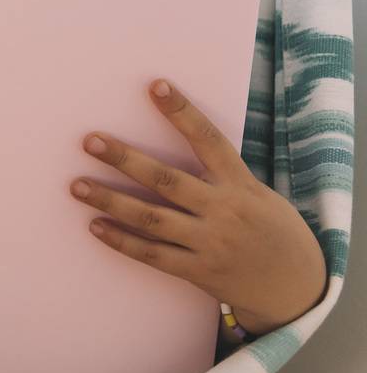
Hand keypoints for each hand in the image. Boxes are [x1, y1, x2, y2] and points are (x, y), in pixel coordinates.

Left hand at [70, 78, 327, 336]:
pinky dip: (122, 241)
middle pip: (167, 180)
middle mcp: (223, 211)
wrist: (295, 286)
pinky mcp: (198, 271)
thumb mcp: (257, 193)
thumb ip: (219, 173)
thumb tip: (176, 137)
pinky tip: (95, 226)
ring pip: (151, 219)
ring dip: (110, 201)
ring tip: (77, 186)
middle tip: (90, 140)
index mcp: (240, 184)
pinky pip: (153, 255)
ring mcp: (210, 242)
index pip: (209, 140)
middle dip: (125, 160)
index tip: (156, 85)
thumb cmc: (270, 228)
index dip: (182, 113)